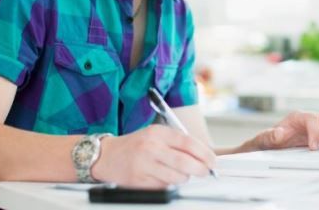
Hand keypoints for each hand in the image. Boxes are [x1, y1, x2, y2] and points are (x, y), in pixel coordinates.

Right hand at [92, 124, 215, 187]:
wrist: (107, 156)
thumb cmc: (136, 145)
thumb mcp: (156, 134)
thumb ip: (177, 142)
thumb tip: (203, 154)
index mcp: (158, 132)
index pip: (188, 143)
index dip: (204, 153)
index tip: (212, 160)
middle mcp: (151, 147)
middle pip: (185, 162)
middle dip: (201, 169)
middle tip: (205, 171)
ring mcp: (145, 165)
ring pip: (177, 177)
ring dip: (185, 178)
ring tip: (180, 173)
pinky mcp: (140, 181)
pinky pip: (165, 186)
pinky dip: (170, 184)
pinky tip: (164, 177)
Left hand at [247, 111, 318, 150]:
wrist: (274, 142)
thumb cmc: (271, 139)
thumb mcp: (268, 138)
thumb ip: (271, 135)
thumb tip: (279, 133)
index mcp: (297, 116)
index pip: (310, 119)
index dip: (314, 132)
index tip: (314, 147)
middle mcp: (309, 117)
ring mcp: (317, 124)